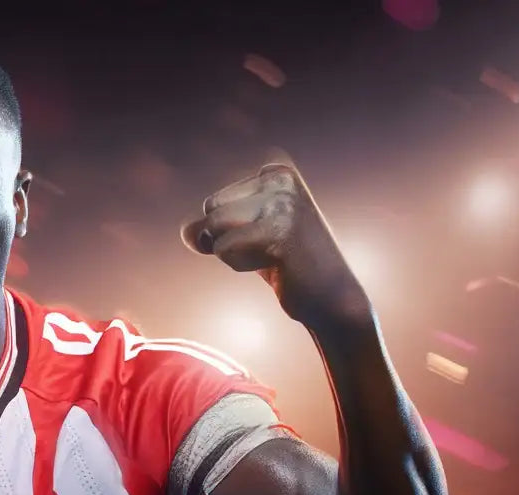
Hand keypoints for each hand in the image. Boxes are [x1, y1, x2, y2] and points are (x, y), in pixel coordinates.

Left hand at [181, 164, 371, 330]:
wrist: (332, 297)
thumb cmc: (287, 266)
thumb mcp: (245, 237)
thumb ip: (212, 229)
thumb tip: (186, 232)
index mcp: (275, 172)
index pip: (213, 203)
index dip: (228, 232)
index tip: (267, 239)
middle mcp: (280, 179)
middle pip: (210, 212)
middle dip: (227, 240)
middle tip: (268, 251)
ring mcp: (282, 202)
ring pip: (214, 228)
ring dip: (233, 254)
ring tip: (271, 257)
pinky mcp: (280, 230)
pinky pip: (224, 248)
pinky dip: (240, 265)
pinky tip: (276, 266)